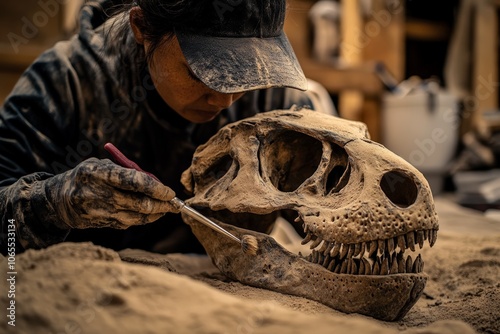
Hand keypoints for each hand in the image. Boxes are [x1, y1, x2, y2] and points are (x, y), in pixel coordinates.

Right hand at [45, 158, 176, 228]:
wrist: (58, 199)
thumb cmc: (88, 176)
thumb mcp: (102, 166)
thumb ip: (127, 172)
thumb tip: (158, 185)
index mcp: (96, 173)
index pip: (133, 181)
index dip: (155, 188)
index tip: (170, 192)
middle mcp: (95, 193)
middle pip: (138, 203)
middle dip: (161, 204)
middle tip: (175, 204)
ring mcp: (97, 212)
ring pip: (136, 216)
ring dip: (155, 214)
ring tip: (166, 208)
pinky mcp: (99, 224)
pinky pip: (128, 223)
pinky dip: (143, 219)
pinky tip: (151, 214)